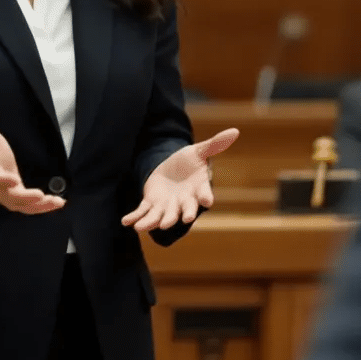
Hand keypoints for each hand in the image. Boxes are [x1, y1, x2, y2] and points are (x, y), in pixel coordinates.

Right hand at [0, 106, 64, 214]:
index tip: (14, 179)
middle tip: (39, 196)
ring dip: (40, 206)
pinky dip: (44, 206)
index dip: (3, 180)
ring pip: (23, 205)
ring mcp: (9, 196)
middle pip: (11, 197)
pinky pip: (31, 206)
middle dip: (25, 197)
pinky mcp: (18, 198)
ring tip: (57, 202)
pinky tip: (60, 202)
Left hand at [122, 128, 238, 231]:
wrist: (172, 169)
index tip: (208, 201)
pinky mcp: (151, 203)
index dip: (206, 197)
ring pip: (160, 216)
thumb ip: (214, 145)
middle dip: (181, 215)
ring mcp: (166, 205)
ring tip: (141, 228)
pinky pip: (143, 212)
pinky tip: (126, 221)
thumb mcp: (199, 151)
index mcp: (197, 189)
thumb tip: (235, 131)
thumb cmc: (189, 162)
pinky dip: (135, 217)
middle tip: (183, 220)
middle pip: (182, 210)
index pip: (203, 194)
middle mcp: (183, 201)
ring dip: (151, 222)